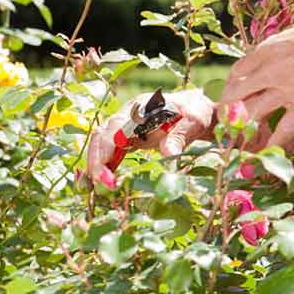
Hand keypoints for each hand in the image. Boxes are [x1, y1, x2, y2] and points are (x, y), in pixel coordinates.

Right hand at [84, 88, 217, 179]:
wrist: (196, 111)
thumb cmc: (194, 114)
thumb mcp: (192, 123)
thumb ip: (179, 136)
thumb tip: (170, 154)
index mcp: (141, 106)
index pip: (115, 127)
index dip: (108, 148)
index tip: (105, 169)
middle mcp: (128, 114)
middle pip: (102, 135)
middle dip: (97, 159)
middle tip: (100, 184)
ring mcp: (126, 126)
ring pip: (102, 143)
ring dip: (98, 164)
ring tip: (98, 187)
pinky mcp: (128, 138)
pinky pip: (111, 150)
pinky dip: (105, 165)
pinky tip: (104, 180)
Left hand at [221, 5, 293, 148]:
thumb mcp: (293, 34)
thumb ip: (278, 51)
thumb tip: (270, 63)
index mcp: (265, 50)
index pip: (235, 73)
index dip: (229, 87)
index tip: (234, 96)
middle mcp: (269, 71)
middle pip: (234, 96)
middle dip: (228, 110)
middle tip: (230, 121)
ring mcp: (286, 89)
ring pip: (252, 114)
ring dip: (243, 129)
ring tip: (240, 140)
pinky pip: (283, 129)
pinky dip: (273, 143)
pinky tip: (266, 153)